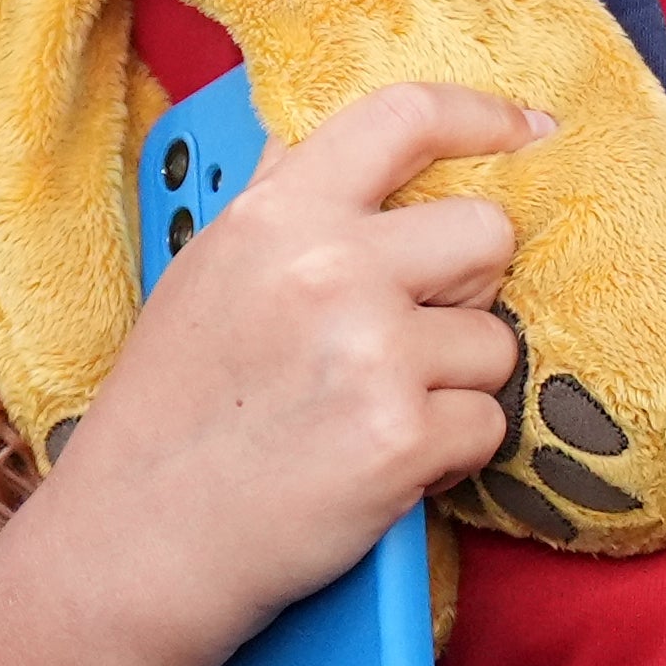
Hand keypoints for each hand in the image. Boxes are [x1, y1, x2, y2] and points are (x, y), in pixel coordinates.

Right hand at [46, 81, 536, 665]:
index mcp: (273, 217)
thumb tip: (374, 146)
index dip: (485, 118)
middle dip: (469, 292)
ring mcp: (368, 352)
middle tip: (404, 343)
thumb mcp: (209, 276)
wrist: (131, 548)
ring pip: (497, 342)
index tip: (533, 132)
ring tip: (368, 417)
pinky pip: (489, 423)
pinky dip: (450, 455)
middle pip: (487, 234)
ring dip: (455, 386)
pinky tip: (378, 468)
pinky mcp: (399, 437)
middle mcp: (325, 269)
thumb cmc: (173, 417)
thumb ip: (289, 206)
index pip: (404, 118)